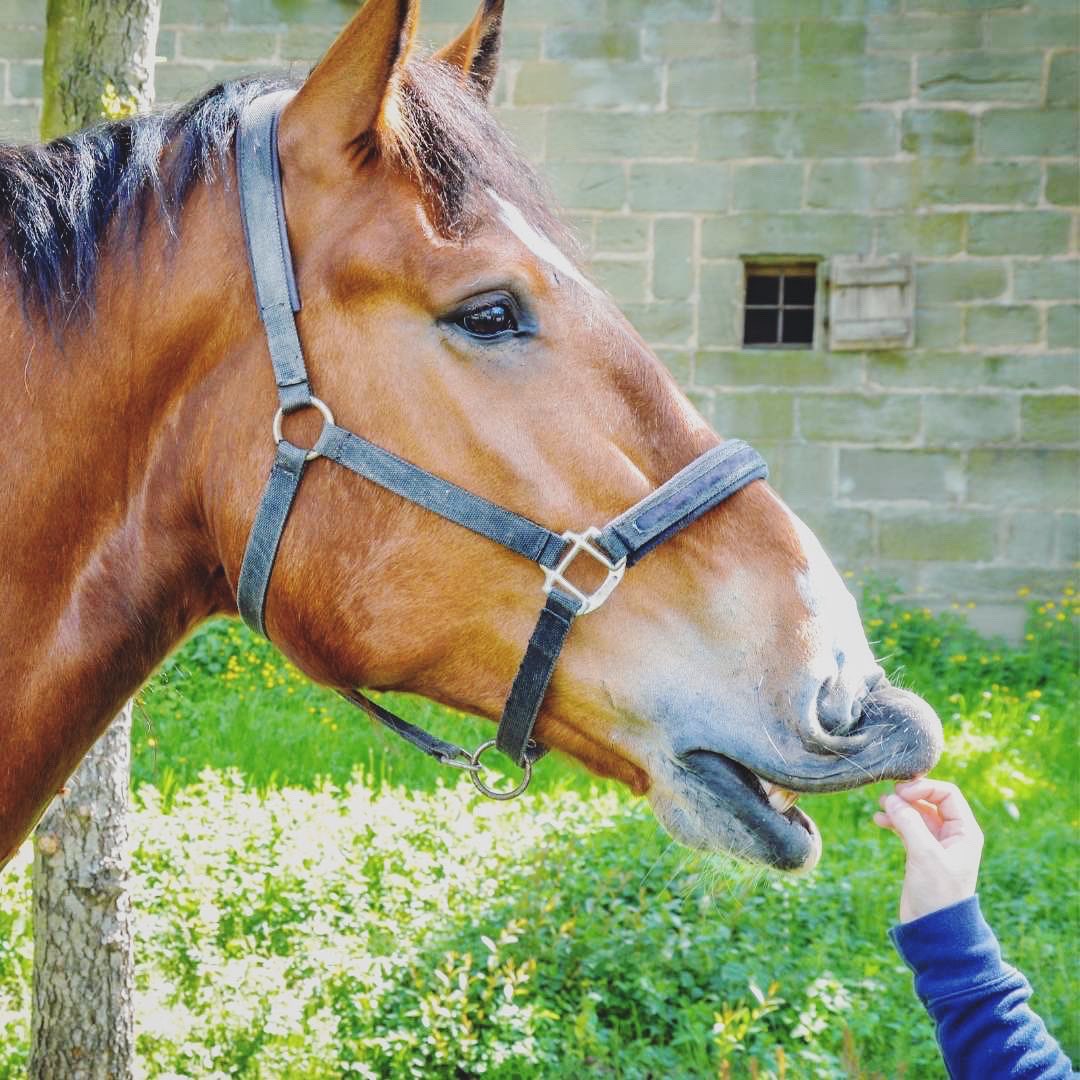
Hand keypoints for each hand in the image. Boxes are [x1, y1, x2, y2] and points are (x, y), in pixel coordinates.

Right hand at [872, 777, 983, 923]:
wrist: (935, 930)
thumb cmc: (938, 894)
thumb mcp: (925, 855)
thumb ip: (909, 822)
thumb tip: (891, 798)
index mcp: (965, 832)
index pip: (947, 794)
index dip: (924, 788)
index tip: (900, 793)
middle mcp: (953, 835)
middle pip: (930, 800)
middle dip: (909, 795)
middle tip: (887, 796)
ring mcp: (936, 844)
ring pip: (917, 813)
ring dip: (899, 807)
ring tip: (880, 807)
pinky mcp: (921, 854)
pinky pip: (907, 827)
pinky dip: (894, 821)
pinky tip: (879, 820)